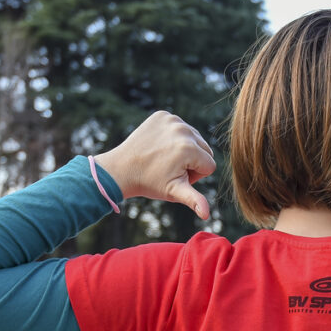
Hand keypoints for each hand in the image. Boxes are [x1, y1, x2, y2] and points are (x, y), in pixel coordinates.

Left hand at [94, 111, 216, 219]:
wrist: (121, 168)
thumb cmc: (149, 182)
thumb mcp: (174, 192)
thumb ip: (195, 200)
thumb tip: (206, 215)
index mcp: (189, 149)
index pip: (210, 165)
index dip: (195, 176)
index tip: (176, 176)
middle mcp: (183, 130)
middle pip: (205, 150)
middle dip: (193, 161)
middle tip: (170, 168)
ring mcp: (172, 120)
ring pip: (194, 138)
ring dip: (185, 149)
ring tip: (165, 158)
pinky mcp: (163, 115)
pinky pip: (180, 127)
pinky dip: (174, 137)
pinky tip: (161, 146)